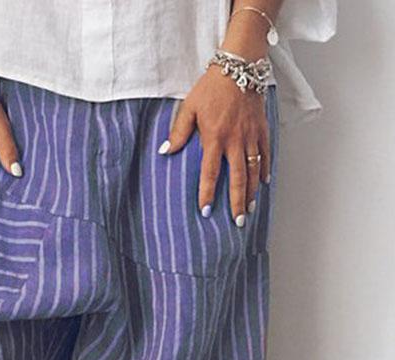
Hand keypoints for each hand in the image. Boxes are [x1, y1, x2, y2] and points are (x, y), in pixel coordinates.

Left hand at [158, 64, 270, 225]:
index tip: (206, 211)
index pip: (210, 173)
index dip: (207, 194)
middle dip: (236, 202)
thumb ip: (179, 132)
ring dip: (251, 192)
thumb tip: (166, 151)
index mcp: (214, 138)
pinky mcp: (262, 128)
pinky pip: (265, 153)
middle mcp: (235, 141)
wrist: (239, 65)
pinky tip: (263, 183)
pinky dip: (264, 169)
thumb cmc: (212, 86)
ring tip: (249, 209)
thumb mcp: (189, 107)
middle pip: (237, 179)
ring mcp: (251, 136)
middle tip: (236, 221)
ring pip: (253, 170)